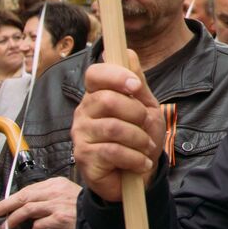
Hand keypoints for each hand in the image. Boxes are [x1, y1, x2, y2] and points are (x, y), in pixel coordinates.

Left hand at [0, 176, 82, 228]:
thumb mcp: (68, 193)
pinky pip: (38, 226)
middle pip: (24, 196)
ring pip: (27, 210)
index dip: (13, 197)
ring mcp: (57, 204)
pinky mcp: (59, 218)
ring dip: (14, 219)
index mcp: (56, 183)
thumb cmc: (84, 207)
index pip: (29, 189)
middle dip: (6, 205)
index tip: (2, 204)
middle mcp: (55, 191)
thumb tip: (31, 202)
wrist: (100, 215)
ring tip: (9, 227)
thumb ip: (51, 195)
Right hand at [71, 52, 163, 202]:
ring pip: (113, 127)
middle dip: (136, 114)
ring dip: (139, 138)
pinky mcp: (83, 157)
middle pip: (107, 100)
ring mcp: (81, 134)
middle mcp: (84, 112)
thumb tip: (128, 52)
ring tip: (146, 147)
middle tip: (146, 126)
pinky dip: (135, 157)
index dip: (116, 76)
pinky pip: (112, 151)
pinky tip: (141, 162)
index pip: (95, 74)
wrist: (138, 176)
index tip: (136, 87)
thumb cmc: (140, 138)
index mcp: (98, 95)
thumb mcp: (146, 107)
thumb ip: (138, 82)